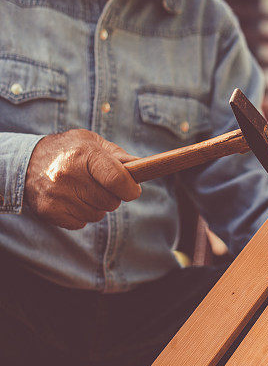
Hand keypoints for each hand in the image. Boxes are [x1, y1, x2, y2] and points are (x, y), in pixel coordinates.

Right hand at [25, 129, 140, 229]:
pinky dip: (81, 214)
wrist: (26, 161)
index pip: (116, 179)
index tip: (133, 190)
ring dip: (96, 206)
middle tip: (101, 186)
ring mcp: (57, 194)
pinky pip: (81, 223)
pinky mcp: (48, 211)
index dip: (130, 189)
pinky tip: (71, 199)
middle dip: (112, 196)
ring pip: (97, 214)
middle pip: (110, 201)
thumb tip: (143, 167)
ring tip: (83, 190)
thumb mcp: (92, 142)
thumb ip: (118, 156)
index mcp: (84, 154)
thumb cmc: (69, 150)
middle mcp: (68, 174)